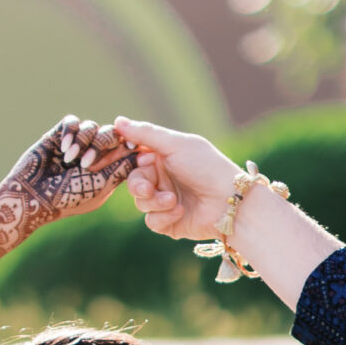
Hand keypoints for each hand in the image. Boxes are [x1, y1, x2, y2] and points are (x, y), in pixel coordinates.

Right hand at [2, 116, 132, 233]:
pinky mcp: (58, 136)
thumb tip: (148, 155)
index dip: (129, 143)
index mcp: (107, 170)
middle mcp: (93, 155)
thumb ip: (122, 169)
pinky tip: (64, 150)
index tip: (130, 145)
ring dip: (83, 141)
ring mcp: (76, 145)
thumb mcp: (100, 185)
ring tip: (71, 160)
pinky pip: (71, 122)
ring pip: (91, 126)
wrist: (32, 197)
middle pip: (111, 133)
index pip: (125, 148)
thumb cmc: (68, 198)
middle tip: (87, 163)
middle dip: (102, 144)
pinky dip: (70, 133)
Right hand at [116, 116, 239, 243]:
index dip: (130, 162)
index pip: (135, 158)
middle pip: (133, 183)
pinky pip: (152, 221)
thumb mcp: (175, 145)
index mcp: (163, 157)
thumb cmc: (206, 167)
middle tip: (148, 189)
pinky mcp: (170, 222)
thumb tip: (117, 121)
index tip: (136, 161)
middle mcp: (163, 178)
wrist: (228, 201)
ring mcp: (166, 201)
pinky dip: (164, 216)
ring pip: (141, 203)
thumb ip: (146, 134)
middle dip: (139, 186)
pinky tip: (180, 211)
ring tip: (174, 200)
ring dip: (155, 202)